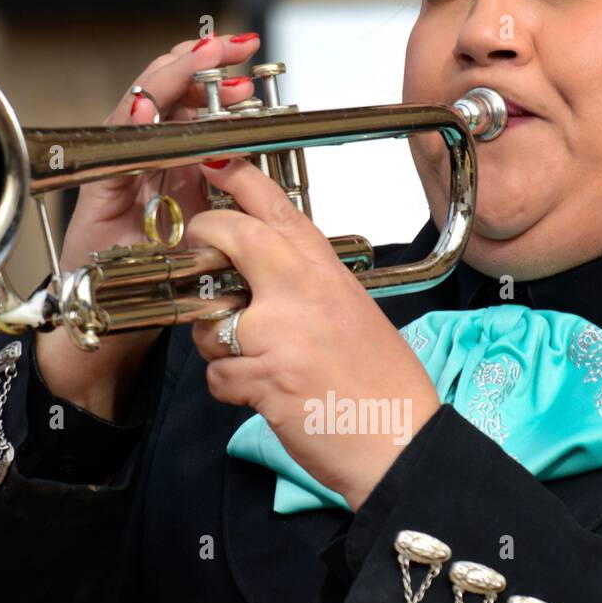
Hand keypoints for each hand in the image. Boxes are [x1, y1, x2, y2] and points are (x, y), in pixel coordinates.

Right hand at [35, 32, 260, 417]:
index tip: (251, 71)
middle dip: (198, 67)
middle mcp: (145, 161)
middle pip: (167, 96)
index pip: (195, 110)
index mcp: (176, 168)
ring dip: (170, 79)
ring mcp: (119, 171)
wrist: (112, 322)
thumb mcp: (206, 234)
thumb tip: (260, 172)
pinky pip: (115, 148)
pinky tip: (153, 107)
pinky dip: (133, 123)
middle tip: (231, 48)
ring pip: (139, 107)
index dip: (219, 86)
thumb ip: (225, 201)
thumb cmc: (158, 284)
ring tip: (197, 58)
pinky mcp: (97, 191)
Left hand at [188, 158, 441, 510]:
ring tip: (254, 361)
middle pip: (230, 236)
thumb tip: (261, 275)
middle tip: (200, 256)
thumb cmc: (383, 386)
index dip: (235, 178)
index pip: (274, 205)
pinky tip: (263, 395)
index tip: (213, 162)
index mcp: (326, 269)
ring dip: (217, 343)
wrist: (401, 441)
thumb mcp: (352, 312)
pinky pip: (216, 374)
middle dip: (203, 241)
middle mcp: (301, 289)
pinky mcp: (263, 375)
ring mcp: (280, 331)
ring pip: (210, 319)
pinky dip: (231, 389)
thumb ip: (306, 285)